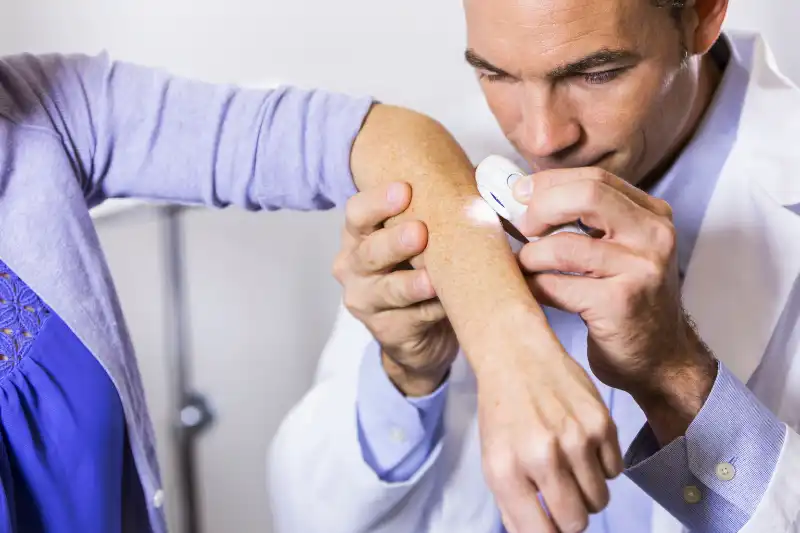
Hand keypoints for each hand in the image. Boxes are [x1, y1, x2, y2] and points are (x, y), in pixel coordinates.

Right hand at [332, 182, 457, 395]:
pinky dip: (431, 312)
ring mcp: (366, 300)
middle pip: (368, 251)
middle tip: (420, 231)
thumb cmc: (425, 267)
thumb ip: (440, 210)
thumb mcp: (427, 237)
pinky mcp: (385, 330)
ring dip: (411, 284)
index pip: (358, 214)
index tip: (404, 189)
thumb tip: (484, 175)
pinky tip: (446, 306)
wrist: (423, 330)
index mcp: (361, 234)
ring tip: (431, 279)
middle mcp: (354, 266)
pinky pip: (410, 319)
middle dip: (394, 241)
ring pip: (387, 290)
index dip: (377, 202)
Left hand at [474, 318, 623, 532]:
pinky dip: (602, 467)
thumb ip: (513, 506)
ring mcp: (576, 440)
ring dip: (587, 492)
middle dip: (570, 517)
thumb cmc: (503, 412)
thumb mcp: (493, 461)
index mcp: (506, 471)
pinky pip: (615, 471)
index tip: (551, 526)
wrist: (517, 357)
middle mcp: (542, 458)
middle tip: (561, 498)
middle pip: (576, 522)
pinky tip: (582, 446)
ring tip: (569, 466)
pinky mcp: (602, 423)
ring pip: (599, 500)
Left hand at [513, 167, 717, 442]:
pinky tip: (530, 291)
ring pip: (561, 246)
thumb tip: (521, 195)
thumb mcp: (619, 250)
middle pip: (585, 195)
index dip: (548, 183)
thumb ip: (586, 221)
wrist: (661, 360)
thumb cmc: (625, 301)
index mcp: (652, 215)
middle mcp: (653, 235)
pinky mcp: (619, 302)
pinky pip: (556, 285)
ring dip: (529, 257)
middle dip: (540, 208)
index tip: (519, 195)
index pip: (594, 179)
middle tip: (521, 228)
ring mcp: (640, 268)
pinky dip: (534, 286)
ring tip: (523, 267)